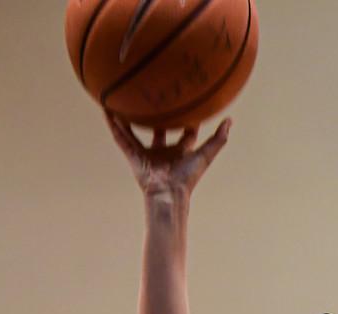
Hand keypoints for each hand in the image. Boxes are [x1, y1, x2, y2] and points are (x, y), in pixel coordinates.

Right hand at [104, 112, 230, 197]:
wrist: (169, 192)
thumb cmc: (188, 178)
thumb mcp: (205, 154)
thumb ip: (218, 139)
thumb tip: (230, 121)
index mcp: (180, 152)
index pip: (185, 132)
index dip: (187, 119)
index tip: (187, 102)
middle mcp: (163, 152)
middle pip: (159, 130)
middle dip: (157, 116)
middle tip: (155, 96)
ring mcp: (147, 154)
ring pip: (136, 132)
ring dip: (129, 118)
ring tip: (123, 101)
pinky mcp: (134, 157)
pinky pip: (122, 138)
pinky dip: (114, 126)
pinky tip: (107, 112)